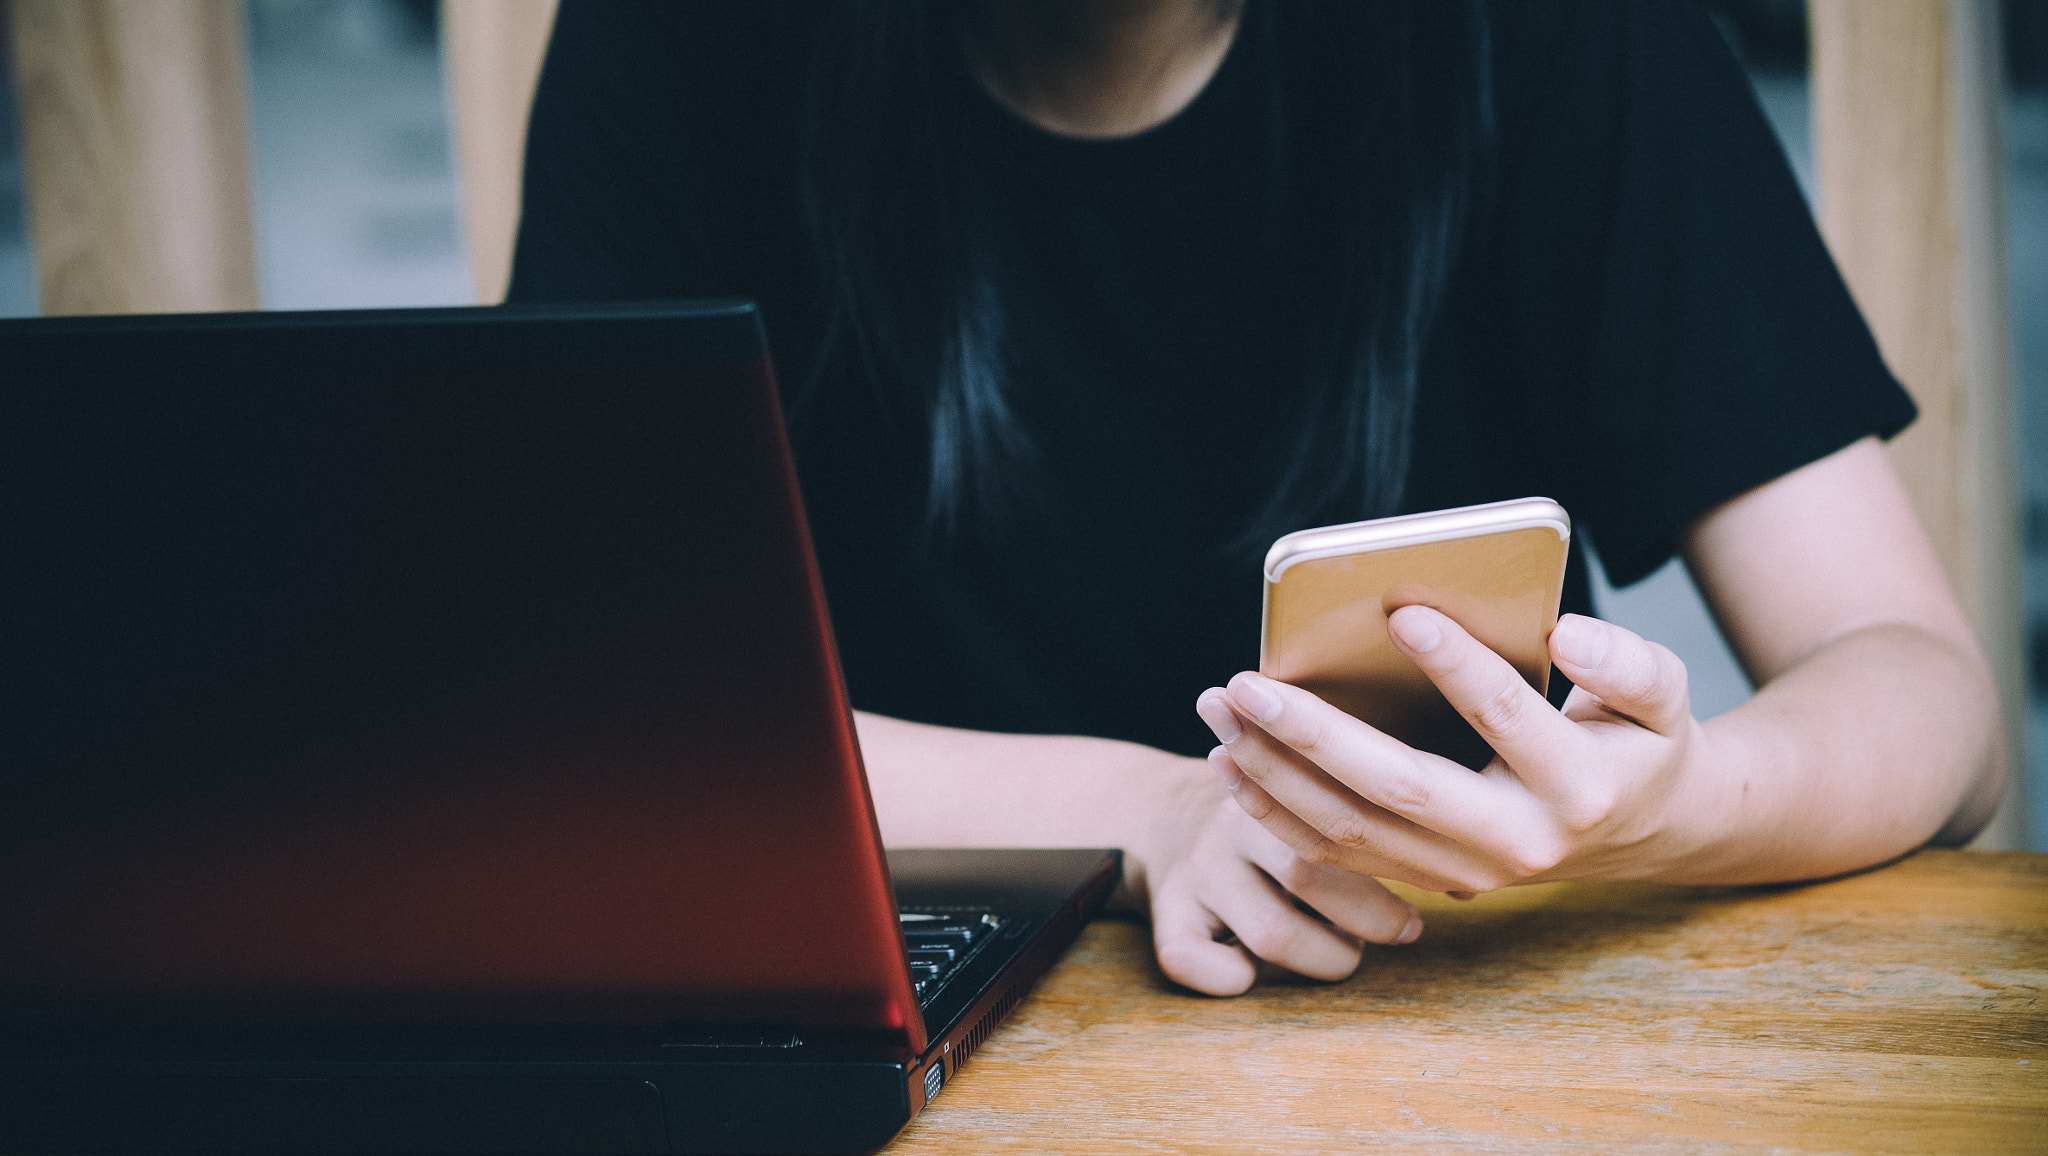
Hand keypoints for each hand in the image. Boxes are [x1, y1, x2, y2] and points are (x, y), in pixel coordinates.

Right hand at [1133, 756, 1425, 995]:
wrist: (1158, 810)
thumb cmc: (1268, 809)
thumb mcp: (1309, 782)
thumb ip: (1367, 809)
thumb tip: (1471, 872)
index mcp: (1279, 781)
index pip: (1347, 826)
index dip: (1396, 878)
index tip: (1420, 910)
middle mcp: (1234, 822)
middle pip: (1315, 877)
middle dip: (1371, 920)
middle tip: (1397, 930)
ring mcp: (1198, 866)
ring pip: (1273, 935)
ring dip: (1323, 958)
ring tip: (1339, 950)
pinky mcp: (1163, 908)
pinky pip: (1191, 960)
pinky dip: (1230, 978)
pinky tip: (1252, 969)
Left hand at [1193, 608, 1704, 899]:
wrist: (1642, 832)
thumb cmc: (1639, 741)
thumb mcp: (1663, 694)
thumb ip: (1627, 663)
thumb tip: (1568, 633)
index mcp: (1578, 788)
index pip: (1504, 717)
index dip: (1456, 664)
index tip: (1401, 609)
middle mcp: (1517, 842)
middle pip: (1399, 788)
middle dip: (1313, 734)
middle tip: (1246, 683)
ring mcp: (1466, 870)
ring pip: (1352, 828)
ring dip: (1273, 771)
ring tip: (1220, 709)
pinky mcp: (1427, 877)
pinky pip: (1337, 852)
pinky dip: (1276, 811)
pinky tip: (1231, 762)